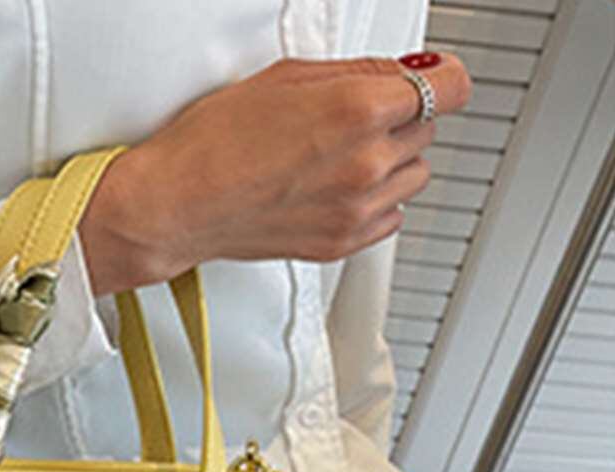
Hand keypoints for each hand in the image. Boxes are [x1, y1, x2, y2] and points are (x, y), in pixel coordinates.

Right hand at [79, 52, 471, 295]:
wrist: (178, 205)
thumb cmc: (211, 144)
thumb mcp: (284, 78)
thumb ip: (354, 72)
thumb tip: (396, 71)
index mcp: (357, 111)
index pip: (450, 87)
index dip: (442, 76)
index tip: (434, 76)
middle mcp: (366, 163)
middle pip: (428, 131)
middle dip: (400, 118)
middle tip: (354, 118)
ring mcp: (357, 209)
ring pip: (414, 176)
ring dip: (392, 162)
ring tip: (341, 156)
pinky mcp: (343, 243)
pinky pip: (392, 216)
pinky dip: (376, 201)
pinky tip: (338, 188)